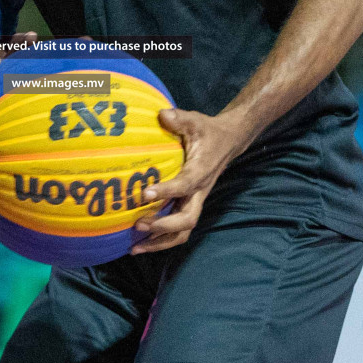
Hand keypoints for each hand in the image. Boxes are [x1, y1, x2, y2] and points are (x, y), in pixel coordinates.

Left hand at [130, 108, 253, 254]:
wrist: (228, 142)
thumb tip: (162, 114)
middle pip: (187, 220)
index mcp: (200, 172)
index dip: (166, 192)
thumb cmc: (208, 132)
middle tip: (138, 225)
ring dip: (159, 242)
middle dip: (162, 226)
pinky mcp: (189, 205)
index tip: (144, 194)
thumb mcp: (196, 121)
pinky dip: (160, 239)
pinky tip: (140, 243)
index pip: (185, 185)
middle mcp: (199, 192)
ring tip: (134, 248)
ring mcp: (195, 201)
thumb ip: (179, 119)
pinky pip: (177, 229)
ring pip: (182, 231)